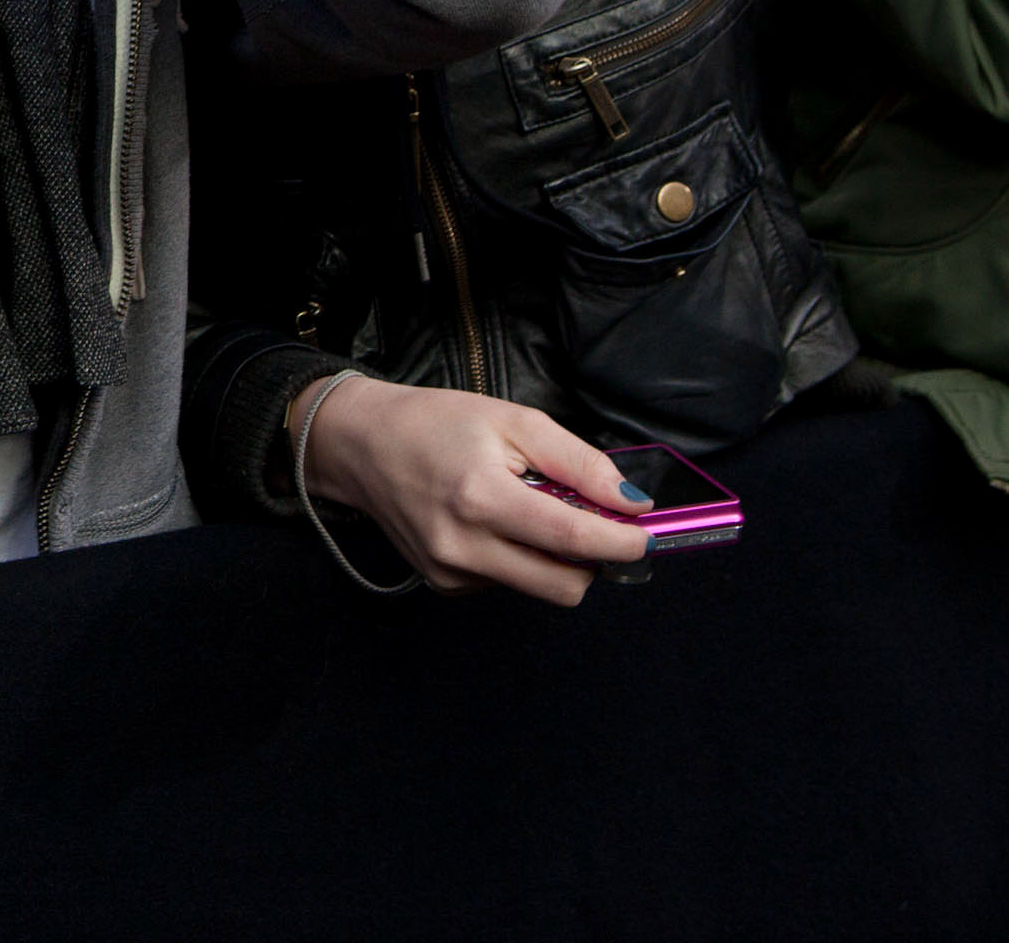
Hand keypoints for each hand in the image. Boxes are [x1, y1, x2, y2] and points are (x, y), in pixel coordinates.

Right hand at [293, 375, 654, 603]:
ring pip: (540, 588)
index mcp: (481, 497)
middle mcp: (464, 547)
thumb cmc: (437, 424)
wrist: (360, 444)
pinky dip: (519, 559)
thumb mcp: (514, 421)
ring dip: (555, 558)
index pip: (572, 538)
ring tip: (528, 511)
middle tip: (592, 521)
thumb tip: (632, 504)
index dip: (622, 541)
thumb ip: (579, 463)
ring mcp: (451, 573)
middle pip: (566, 585)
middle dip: (593, 559)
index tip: (648, 535)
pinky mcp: (444, 585)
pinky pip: (509, 584)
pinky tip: (493, 524)